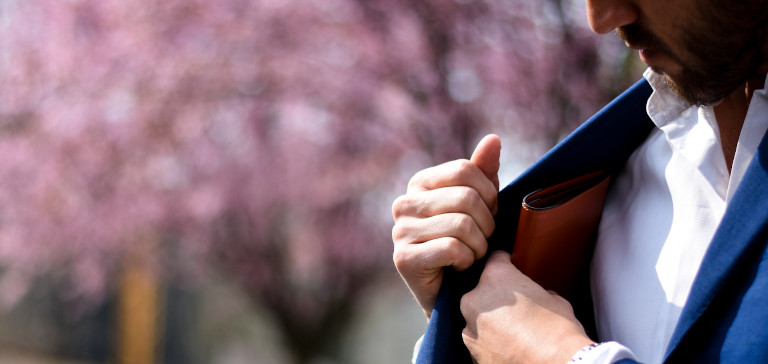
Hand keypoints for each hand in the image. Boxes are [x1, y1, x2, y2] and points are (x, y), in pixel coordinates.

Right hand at [392, 134, 500, 317]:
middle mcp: (404, 203)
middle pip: (466, 197)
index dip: (489, 194)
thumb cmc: (467, 243)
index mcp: (420, 182)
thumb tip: (494, 139)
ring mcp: (400, 231)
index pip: (465, 170)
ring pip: (462, 224)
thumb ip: (483, 171)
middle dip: (487, 224)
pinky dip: (466, 261)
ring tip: (471, 254)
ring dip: (479, 246)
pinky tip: (458, 267)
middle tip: (481, 240)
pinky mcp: (403, 259)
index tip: (488, 214)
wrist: (452, 292)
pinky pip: (452, 248)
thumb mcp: (479, 204)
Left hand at [460, 250, 592, 362]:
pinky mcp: (471, 351)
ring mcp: (470, 327)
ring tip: (514, 331)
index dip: (507, 263)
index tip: (512, 268)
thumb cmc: (558, 331)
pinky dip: (490, 341)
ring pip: (477, 316)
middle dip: (496, 296)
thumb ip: (537, 290)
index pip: (496, 259)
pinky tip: (509, 345)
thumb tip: (539, 295)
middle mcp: (475, 299)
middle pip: (482, 290)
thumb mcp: (554, 299)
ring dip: (490, 320)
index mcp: (496, 278)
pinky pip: (479, 339)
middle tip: (516, 307)